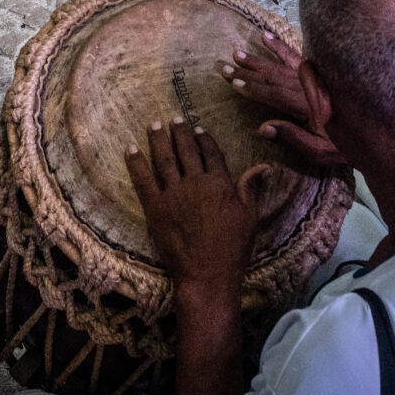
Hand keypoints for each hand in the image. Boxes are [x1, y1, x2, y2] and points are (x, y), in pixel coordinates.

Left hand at [126, 119, 271, 296]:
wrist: (207, 275)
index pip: (211, 154)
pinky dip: (135, 163)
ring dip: (159, 140)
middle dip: (180, 133)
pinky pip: (143, 180)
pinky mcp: (155, 208)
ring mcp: (173, 195)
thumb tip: (264, 166)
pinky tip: (130, 149)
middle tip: (175, 119)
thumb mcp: (250, 218)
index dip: (204, 140)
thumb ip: (251, 189)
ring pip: (164, 159)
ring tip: (155, 124)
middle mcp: (195, 183)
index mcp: (219, 184)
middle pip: (186, 151)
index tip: (199, 130)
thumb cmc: (232, 249)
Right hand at [223, 29, 345, 169]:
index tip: (232, 83)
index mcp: (305, 105)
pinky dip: (280, 46)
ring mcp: (313, 77)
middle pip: (272, 77)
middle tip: (225, 67)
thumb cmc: (343, 146)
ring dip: (258, 60)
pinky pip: (296, 56)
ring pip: (280, 65)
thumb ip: (292, 137)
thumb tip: (263, 128)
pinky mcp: (318, 73)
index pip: (272, 94)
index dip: (251, 89)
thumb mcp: (318, 150)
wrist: (374, 133)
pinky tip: (266, 36)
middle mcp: (307, 86)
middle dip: (248, 72)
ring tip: (237, 53)